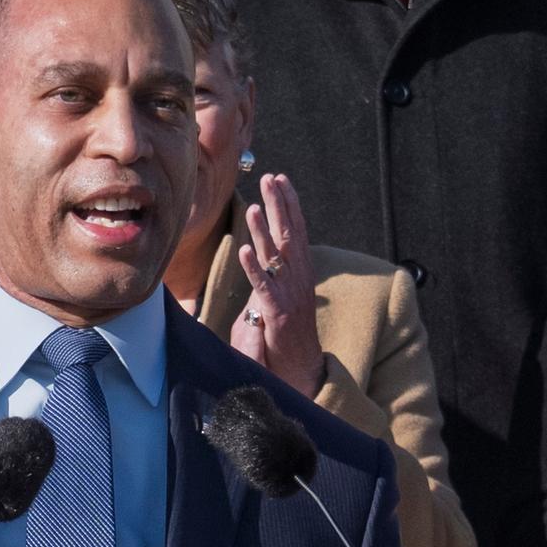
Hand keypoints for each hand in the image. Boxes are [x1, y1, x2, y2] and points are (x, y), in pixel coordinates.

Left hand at [228, 172, 322, 397]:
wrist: (302, 369)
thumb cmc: (289, 333)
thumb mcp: (285, 295)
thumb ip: (277, 272)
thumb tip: (265, 252)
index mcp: (301, 271)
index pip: (296, 230)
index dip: (289, 204)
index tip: (280, 179)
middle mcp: (298, 278)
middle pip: (289, 234)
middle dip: (279, 205)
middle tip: (270, 177)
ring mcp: (289, 295)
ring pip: (275, 256)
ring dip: (263, 230)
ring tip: (252, 205)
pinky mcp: (277, 314)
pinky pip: (263, 287)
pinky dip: (253, 267)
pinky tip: (244, 249)